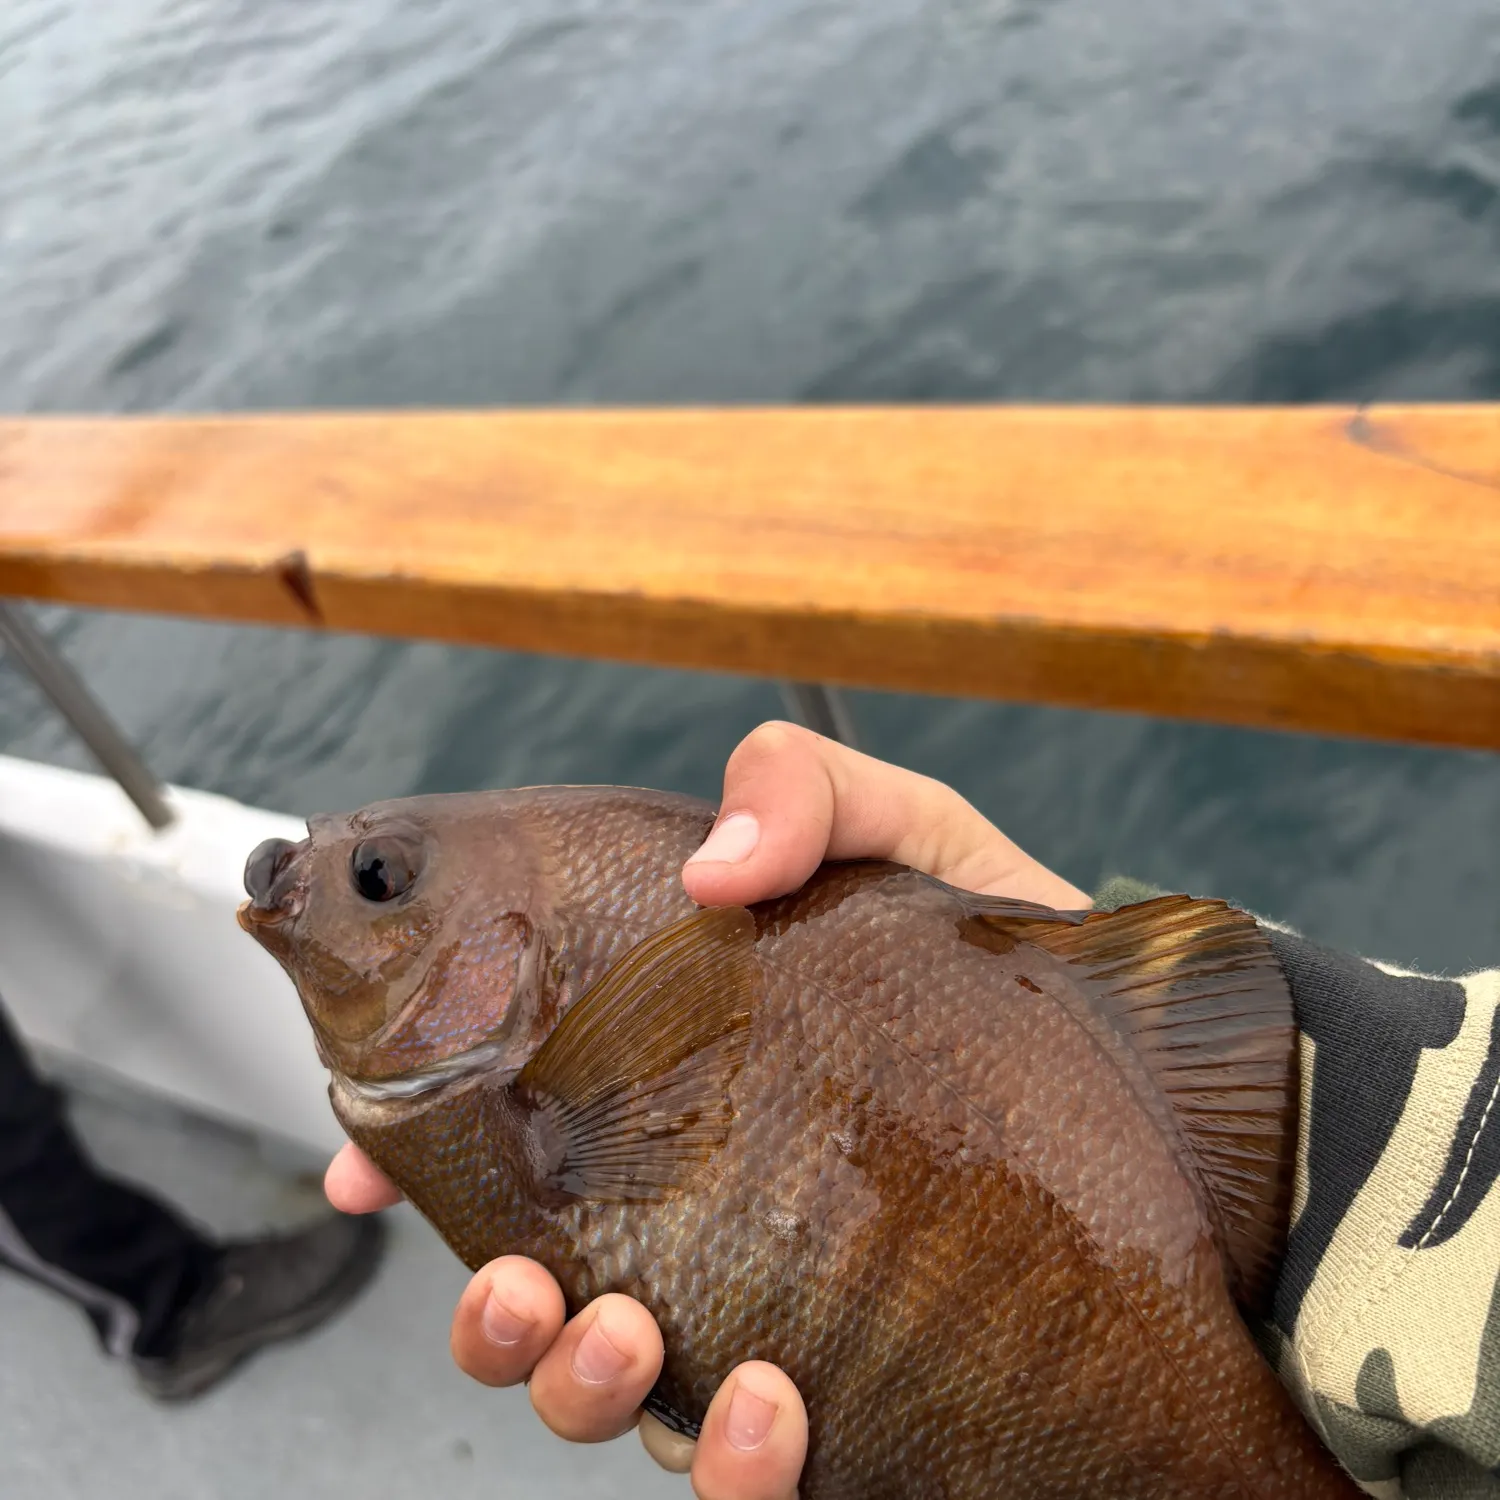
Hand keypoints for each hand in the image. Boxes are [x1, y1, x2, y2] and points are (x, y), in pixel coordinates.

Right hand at [327, 720, 1082, 1497]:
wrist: (1177, 1084)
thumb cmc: (1020, 960)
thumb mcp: (912, 836)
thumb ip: (806, 793)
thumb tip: (710, 866)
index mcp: (689, 1096)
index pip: (517, 1146)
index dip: (411, 1165)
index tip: (358, 1164)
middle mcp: (715, 1218)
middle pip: (544, 1306)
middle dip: (495, 1319)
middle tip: (524, 1282)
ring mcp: (784, 1313)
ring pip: (623, 1406)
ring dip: (584, 1394)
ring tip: (635, 1336)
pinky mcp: (872, 1403)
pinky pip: (764, 1483)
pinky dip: (741, 1469)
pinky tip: (779, 1402)